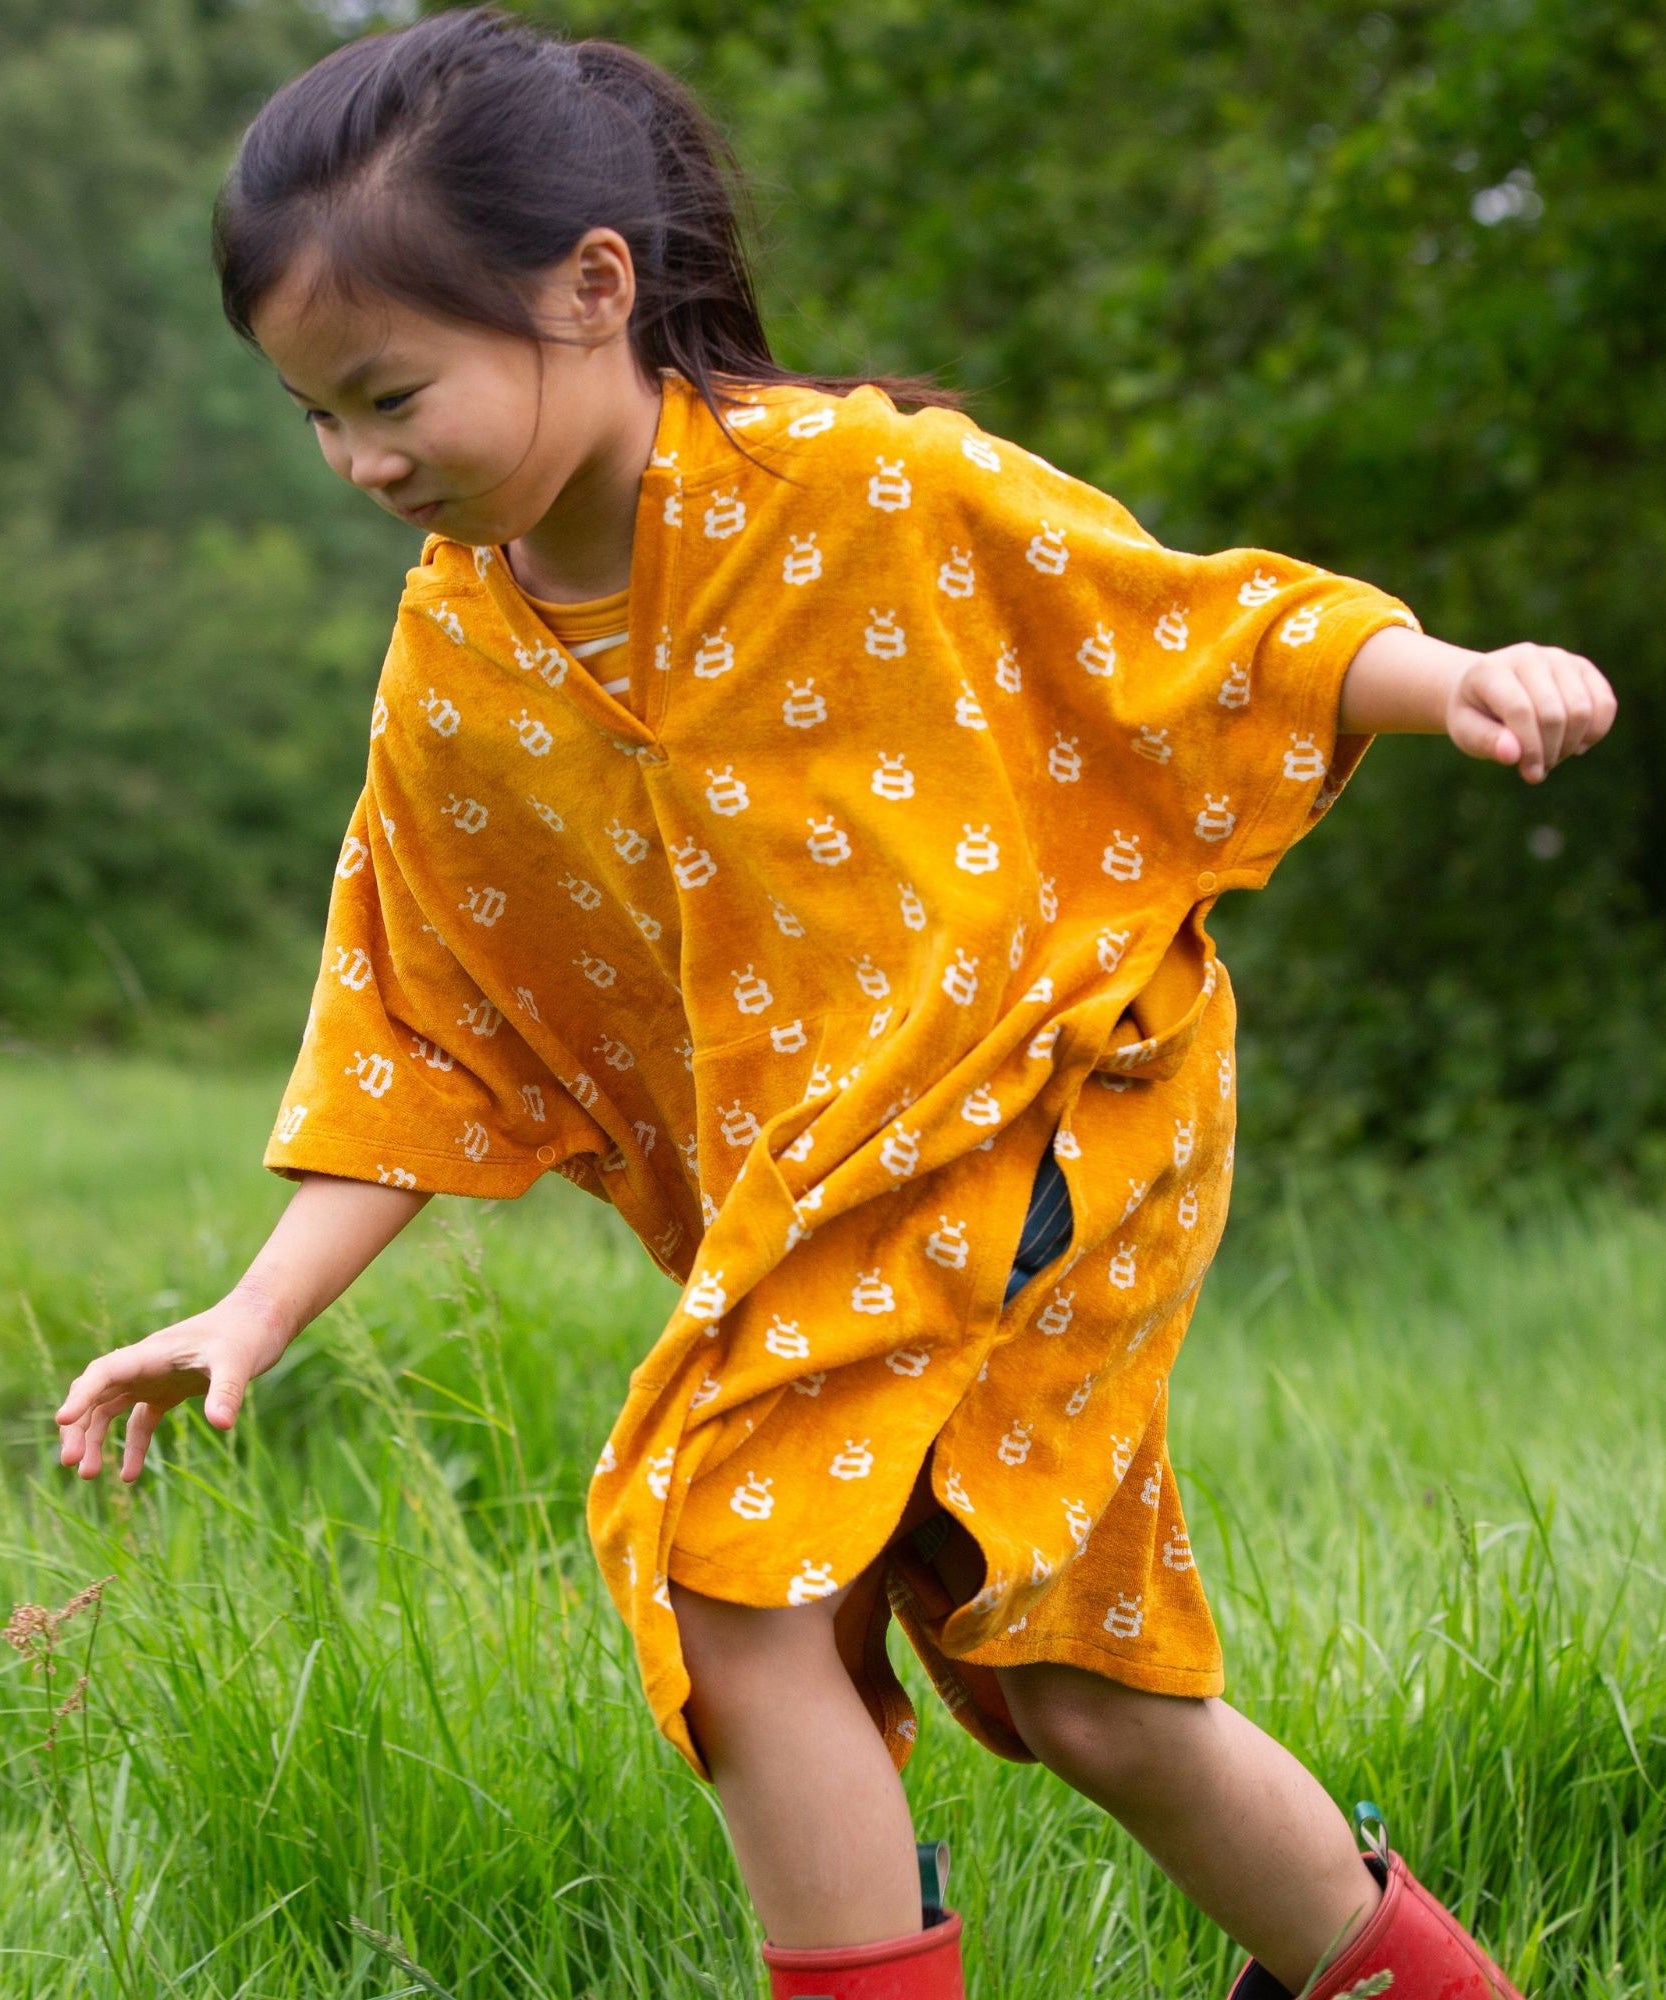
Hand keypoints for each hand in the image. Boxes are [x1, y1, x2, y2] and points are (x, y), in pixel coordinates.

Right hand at [54, 1284, 294, 1482]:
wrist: (262, 1320)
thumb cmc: (248, 1333)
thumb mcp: (238, 1361)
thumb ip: (227, 1391)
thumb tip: (222, 1424)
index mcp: (151, 1353)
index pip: (104, 1372)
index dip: (81, 1395)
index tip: (63, 1419)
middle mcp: (144, 1366)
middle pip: (96, 1395)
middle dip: (78, 1428)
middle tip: (72, 1463)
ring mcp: (154, 1379)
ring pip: (109, 1410)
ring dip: (95, 1440)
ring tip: (89, 1475)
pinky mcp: (168, 1391)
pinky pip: (139, 1421)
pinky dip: (132, 1446)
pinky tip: (129, 1476)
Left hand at [1445, 643, 1616, 782]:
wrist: (1485, 687)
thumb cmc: (1474, 714)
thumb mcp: (1465, 731)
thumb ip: (1485, 741)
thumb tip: (1513, 754)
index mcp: (1491, 671)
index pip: (1521, 711)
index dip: (1530, 748)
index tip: (1530, 774)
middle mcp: (1527, 657)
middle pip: (1554, 714)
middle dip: (1550, 751)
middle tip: (1538, 767)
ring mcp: (1558, 658)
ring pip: (1582, 710)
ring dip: (1571, 744)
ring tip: (1551, 755)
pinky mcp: (1582, 667)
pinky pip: (1605, 702)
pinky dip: (1596, 731)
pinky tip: (1576, 743)